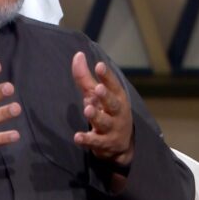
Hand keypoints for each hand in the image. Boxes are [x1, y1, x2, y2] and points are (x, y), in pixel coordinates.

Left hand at [71, 52, 133, 166]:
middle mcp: (117, 112)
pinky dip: (87, 139)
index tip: (99, 66)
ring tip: (88, 110)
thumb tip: (78, 55)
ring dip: (96, 116)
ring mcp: (112, 129)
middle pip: (113, 104)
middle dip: (106, 96)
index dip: (107, 76)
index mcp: (117, 97)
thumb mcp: (96, 94)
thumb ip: (85, 77)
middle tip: (98, 89)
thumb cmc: (106, 111)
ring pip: (105, 123)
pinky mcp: (104, 144)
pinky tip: (77, 137)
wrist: (121, 144)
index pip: (113, 85)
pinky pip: (95, 142)